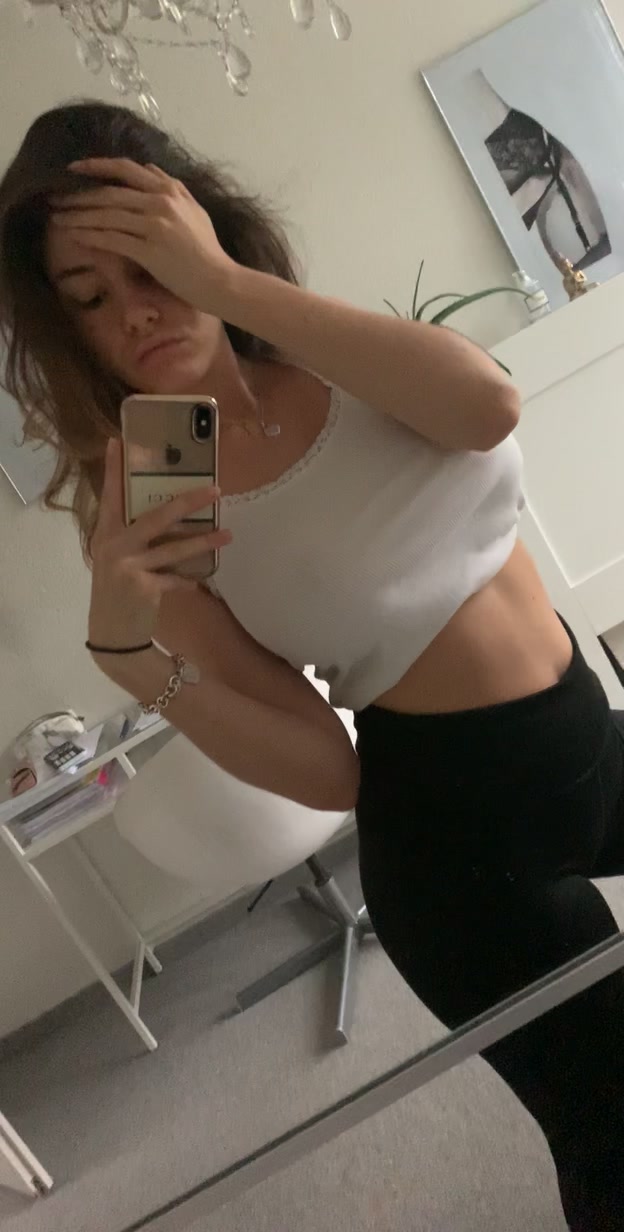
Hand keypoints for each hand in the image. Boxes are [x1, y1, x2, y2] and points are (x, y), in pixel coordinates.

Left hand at [51, 158, 234, 312]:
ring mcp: (154, 226)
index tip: (75, 169)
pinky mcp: (149, 250)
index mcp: (169, 190)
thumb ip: (173, 188)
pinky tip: (75, 238)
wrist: (219, 280)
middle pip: (109, 193)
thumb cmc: (208, 250)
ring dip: (78, 217)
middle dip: (78, 196)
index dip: (96, 166)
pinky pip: (112, 239)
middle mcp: (159, 202)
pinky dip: (91, 237)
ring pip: (107, 215)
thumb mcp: (194, 210)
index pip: (125, 169)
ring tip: (58, 220)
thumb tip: (150, 170)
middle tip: (56, 199)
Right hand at [88, 438, 231, 650]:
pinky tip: (198, 580)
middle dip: (188, 502)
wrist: (112, 636)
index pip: (110, 496)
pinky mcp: (144, 587)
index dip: (113, 469)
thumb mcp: (115, 560)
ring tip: (227, 534)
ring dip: (204, 542)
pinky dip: (188, 579)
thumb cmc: (117, 592)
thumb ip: (131, 538)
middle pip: (157, 516)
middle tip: (215, 490)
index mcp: (105, 535)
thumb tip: (167, 515)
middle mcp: (114, 546)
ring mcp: (128, 567)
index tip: (118, 441)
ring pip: (175, 548)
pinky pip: (176, 577)